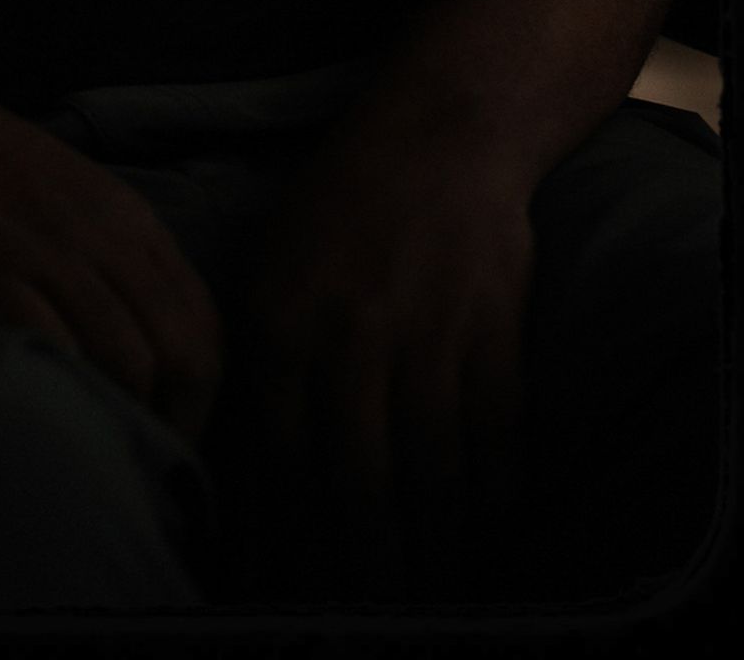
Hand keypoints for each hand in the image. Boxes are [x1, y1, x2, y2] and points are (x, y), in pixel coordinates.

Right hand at [0, 65, 223, 445]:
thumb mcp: (49, 180)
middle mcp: (96, 229)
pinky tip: (46, 417)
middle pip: (182, 349)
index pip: (201, 316)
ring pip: (130, 358)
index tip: (171, 430)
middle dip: (177, 421)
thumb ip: (96, 238)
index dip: (200, 390)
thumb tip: (128, 316)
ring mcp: (43, 250)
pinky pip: (55, 348)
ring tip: (100, 456)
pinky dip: (63, 393)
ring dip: (124, 419)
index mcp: (119, 208)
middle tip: (144, 463)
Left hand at [217, 106, 533, 596]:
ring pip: (432, 477)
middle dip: (362, 573)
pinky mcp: (494, 333)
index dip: (287, 544)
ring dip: (434, 557)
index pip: (280, 463)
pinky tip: (489, 549)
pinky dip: (495, 506)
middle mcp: (350, 334)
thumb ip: (260, 368)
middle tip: (361, 626)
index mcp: (280, 322)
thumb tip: (246, 481)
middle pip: (358, 486)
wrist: (438, 133)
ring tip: (430, 609)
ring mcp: (428, 334)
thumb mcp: (270, 270)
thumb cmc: (338, 211)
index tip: (285, 600)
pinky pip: (497, 442)